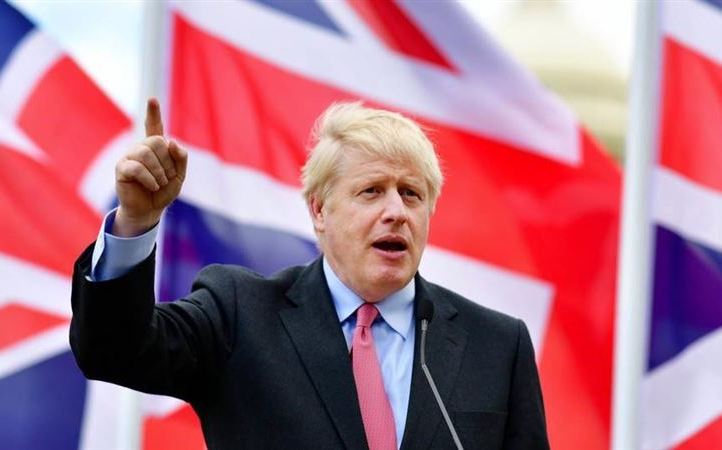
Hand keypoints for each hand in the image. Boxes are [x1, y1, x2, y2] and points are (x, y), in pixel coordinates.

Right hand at [113, 98, 187, 236]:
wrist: (149, 209)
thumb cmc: (164, 191)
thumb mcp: (179, 175)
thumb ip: (181, 158)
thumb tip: (172, 142)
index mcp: (156, 147)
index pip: (154, 126)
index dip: (153, 113)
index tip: (152, 99)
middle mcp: (141, 148)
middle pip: (157, 142)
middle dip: (167, 162)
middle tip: (166, 177)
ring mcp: (130, 156)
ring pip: (146, 153)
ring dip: (159, 171)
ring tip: (159, 184)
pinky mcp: (121, 168)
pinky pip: (136, 167)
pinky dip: (149, 178)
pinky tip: (152, 186)